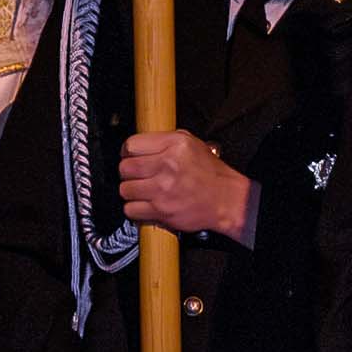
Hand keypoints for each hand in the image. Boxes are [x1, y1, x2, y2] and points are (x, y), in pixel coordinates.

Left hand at [117, 127, 259, 245]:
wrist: (226, 200)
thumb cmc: (210, 173)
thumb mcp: (191, 143)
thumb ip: (163, 140)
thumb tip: (137, 145)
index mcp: (175, 145)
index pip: (131, 145)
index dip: (127, 152)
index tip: (130, 157)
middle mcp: (168, 165)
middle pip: (125, 168)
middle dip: (128, 172)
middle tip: (137, 175)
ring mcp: (163, 189)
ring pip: (125, 189)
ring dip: (131, 191)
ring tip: (142, 191)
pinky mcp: (161, 210)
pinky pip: (131, 209)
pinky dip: (135, 209)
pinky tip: (145, 204)